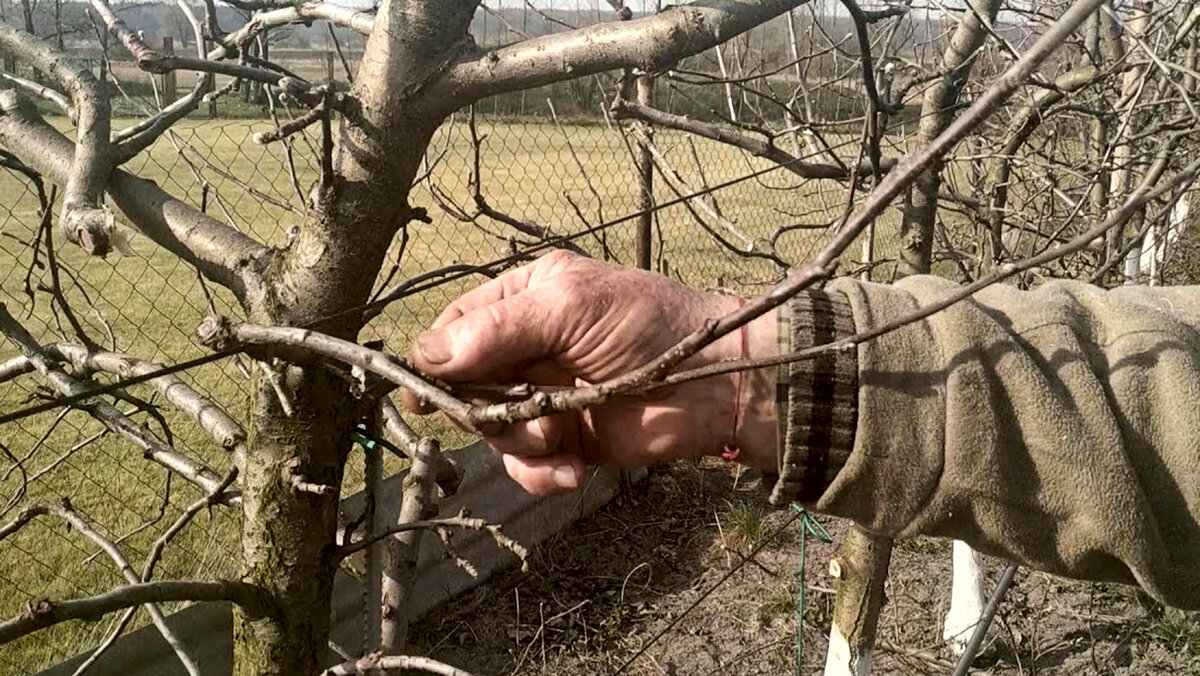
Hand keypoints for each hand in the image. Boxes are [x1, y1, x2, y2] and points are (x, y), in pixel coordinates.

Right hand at [404, 251, 776, 494]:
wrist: (715, 382)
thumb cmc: (647, 324)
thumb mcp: (569, 307)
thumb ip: (497, 329)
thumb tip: (426, 356)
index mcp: (523, 299)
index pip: (455, 329)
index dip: (435, 363)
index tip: (425, 394)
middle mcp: (526, 349)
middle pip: (463, 387)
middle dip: (481, 409)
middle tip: (511, 415)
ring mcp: (544, 397)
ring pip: (490, 432)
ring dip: (517, 442)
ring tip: (556, 437)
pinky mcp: (567, 441)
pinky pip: (527, 467)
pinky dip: (542, 474)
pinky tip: (572, 471)